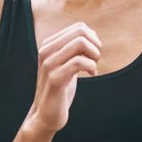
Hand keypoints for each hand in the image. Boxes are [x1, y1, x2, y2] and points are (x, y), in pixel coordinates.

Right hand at [23, 22, 100, 137]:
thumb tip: (91, 33)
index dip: (93, 39)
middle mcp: (46, 51)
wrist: (46, 114)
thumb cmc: (60, 88)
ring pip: (80, 43)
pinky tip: (92, 75)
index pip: (79, 27)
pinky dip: (92, 67)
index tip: (93, 55)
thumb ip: (74, 49)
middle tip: (95, 60)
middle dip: (95, 45)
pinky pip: (79, 62)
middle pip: (81, 32)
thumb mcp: (66, 64)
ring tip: (93, 67)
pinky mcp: (55, 79)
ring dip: (94, 55)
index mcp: (49, 45)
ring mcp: (49, 64)